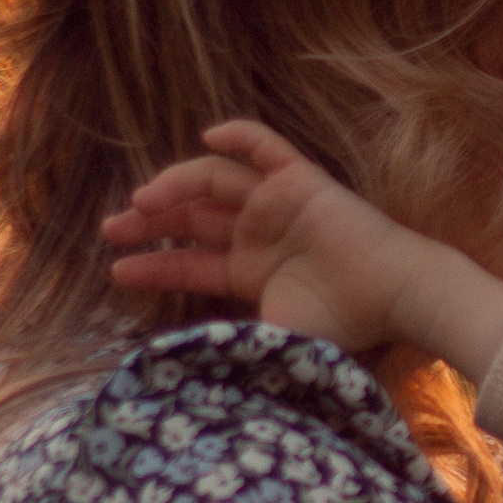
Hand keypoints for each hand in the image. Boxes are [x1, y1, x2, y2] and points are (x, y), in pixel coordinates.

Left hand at [103, 120, 502, 376]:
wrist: (391, 296)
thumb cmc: (338, 326)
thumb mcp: (267, 340)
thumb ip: (226, 344)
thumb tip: (179, 366)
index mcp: (251, 273)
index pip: (189, 262)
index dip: (152, 264)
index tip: (116, 269)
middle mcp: (259, 235)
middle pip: (191, 217)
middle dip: (149, 221)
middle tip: (111, 227)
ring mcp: (278, 204)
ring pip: (214, 181)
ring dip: (175, 184)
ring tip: (143, 201)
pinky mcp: (300, 179)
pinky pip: (265, 147)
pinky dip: (238, 136)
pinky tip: (206, 136)